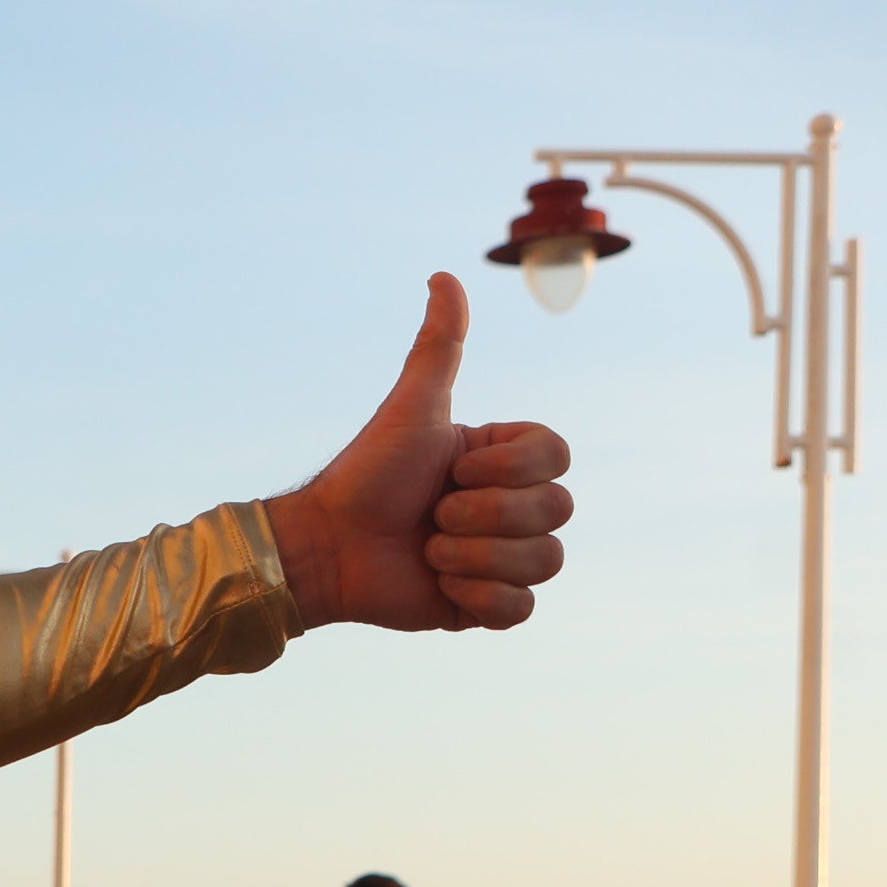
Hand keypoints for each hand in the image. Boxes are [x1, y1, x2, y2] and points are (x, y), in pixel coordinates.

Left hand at [264, 277, 573, 630]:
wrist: (327, 545)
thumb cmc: (367, 473)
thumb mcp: (411, 407)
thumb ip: (438, 347)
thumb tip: (443, 275)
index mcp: (506, 460)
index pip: (559, 458)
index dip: (508, 468)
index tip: (453, 468)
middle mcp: (512, 507)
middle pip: (557, 511)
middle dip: (485, 515)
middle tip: (433, 514)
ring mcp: (502, 558)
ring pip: (545, 561)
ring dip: (476, 558)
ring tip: (429, 551)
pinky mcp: (484, 606)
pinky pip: (520, 611)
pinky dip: (477, 598)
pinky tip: (438, 585)